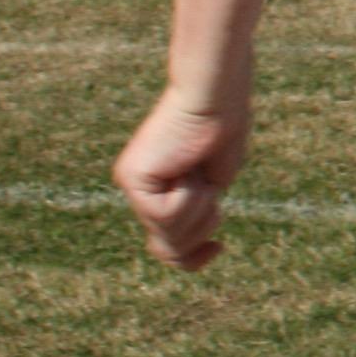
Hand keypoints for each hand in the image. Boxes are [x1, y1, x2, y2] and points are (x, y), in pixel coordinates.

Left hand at [116, 85, 252, 272]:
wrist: (215, 97)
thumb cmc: (223, 131)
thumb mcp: (211, 186)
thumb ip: (193, 216)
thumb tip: (178, 254)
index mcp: (157, 191)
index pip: (166, 246)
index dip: (190, 259)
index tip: (218, 247)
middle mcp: (138, 191)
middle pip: (169, 248)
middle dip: (198, 229)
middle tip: (206, 190)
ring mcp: (132, 186)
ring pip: (171, 234)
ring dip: (200, 208)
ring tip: (199, 172)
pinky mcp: (132, 179)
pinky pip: (167, 215)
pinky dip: (191, 196)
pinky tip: (190, 169)